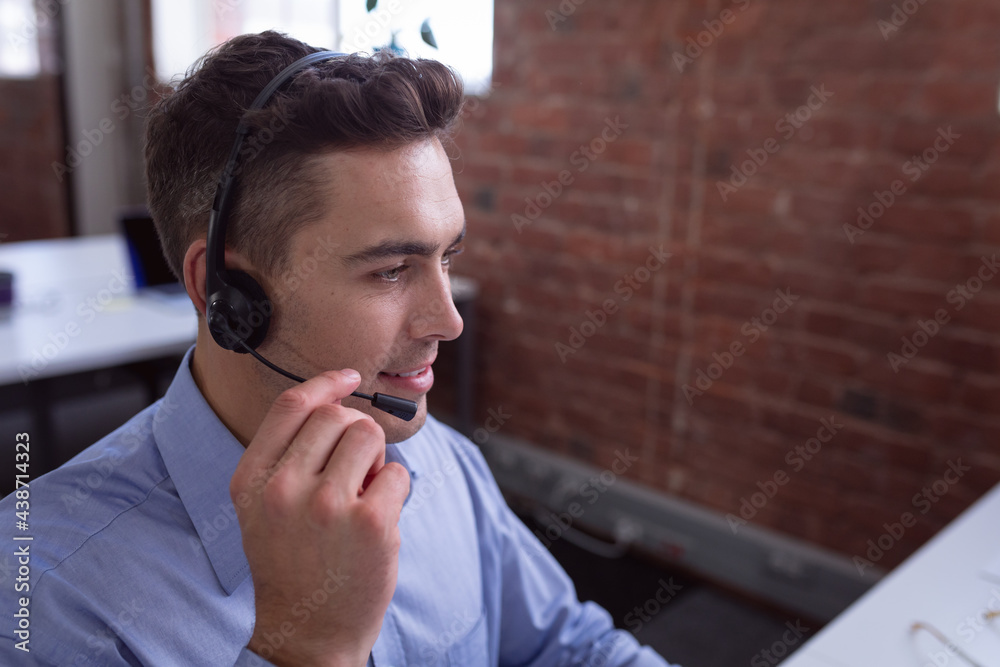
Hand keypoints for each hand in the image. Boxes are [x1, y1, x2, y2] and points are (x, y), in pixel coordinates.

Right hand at [230, 369, 410, 666]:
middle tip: (356, 468)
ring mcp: (328, 504)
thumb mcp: (262, 508)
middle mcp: (283, 488)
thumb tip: (335, 399)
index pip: (291, 405)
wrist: (309, 632)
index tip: (350, 377)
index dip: (326, 383)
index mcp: (251, 480)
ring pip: (369, 435)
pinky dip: (396, 489)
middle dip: (356, 432)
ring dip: (376, 458)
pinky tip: (379, 517)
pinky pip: (397, 473)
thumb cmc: (291, 562)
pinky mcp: (370, 522)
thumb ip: (284, 456)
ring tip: (364, 492)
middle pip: (337, 416)